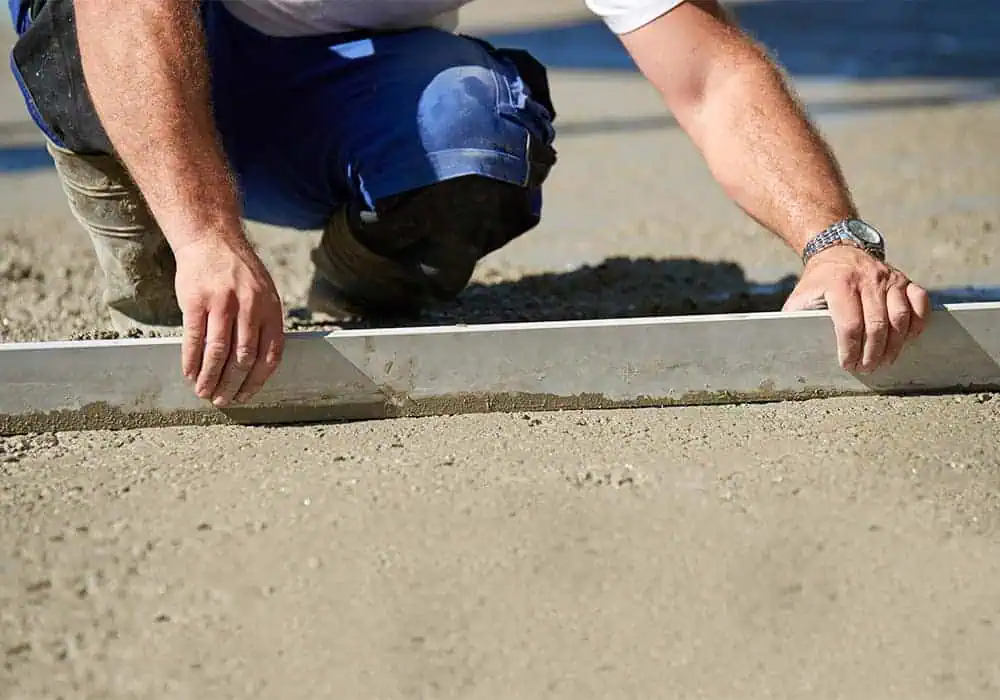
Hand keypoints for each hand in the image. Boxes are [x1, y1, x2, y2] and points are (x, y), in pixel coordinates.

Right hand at [173, 236, 284, 406]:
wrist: (212, 239)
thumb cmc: (239, 272)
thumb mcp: (264, 294)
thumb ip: (264, 324)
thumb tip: (260, 365)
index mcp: (270, 309)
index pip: (269, 354)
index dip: (257, 380)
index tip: (246, 396)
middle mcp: (250, 307)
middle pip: (243, 357)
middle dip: (232, 385)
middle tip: (222, 401)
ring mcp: (222, 303)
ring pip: (218, 351)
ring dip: (210, 377)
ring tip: (204, 393)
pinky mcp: (196, 300)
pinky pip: (194, 338)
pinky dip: (191, 360)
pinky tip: (189, 374)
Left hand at [783, 245, 930, 372]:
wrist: (838, 251)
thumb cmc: (818, 282)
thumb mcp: (801, 296)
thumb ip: (797, 318)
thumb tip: (791, 344)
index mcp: (840, 284)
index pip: (849, 325)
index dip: (850, 349)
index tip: (848, 364)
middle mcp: (867, 279)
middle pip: (877, 324)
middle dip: (873, 352)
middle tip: (868, 368)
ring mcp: (889, 278)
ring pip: (900, 316)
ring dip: (895, 344)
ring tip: (886, 360)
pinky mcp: (904, 279)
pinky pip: (919, 301)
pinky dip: (918, 322)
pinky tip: (908, 338)